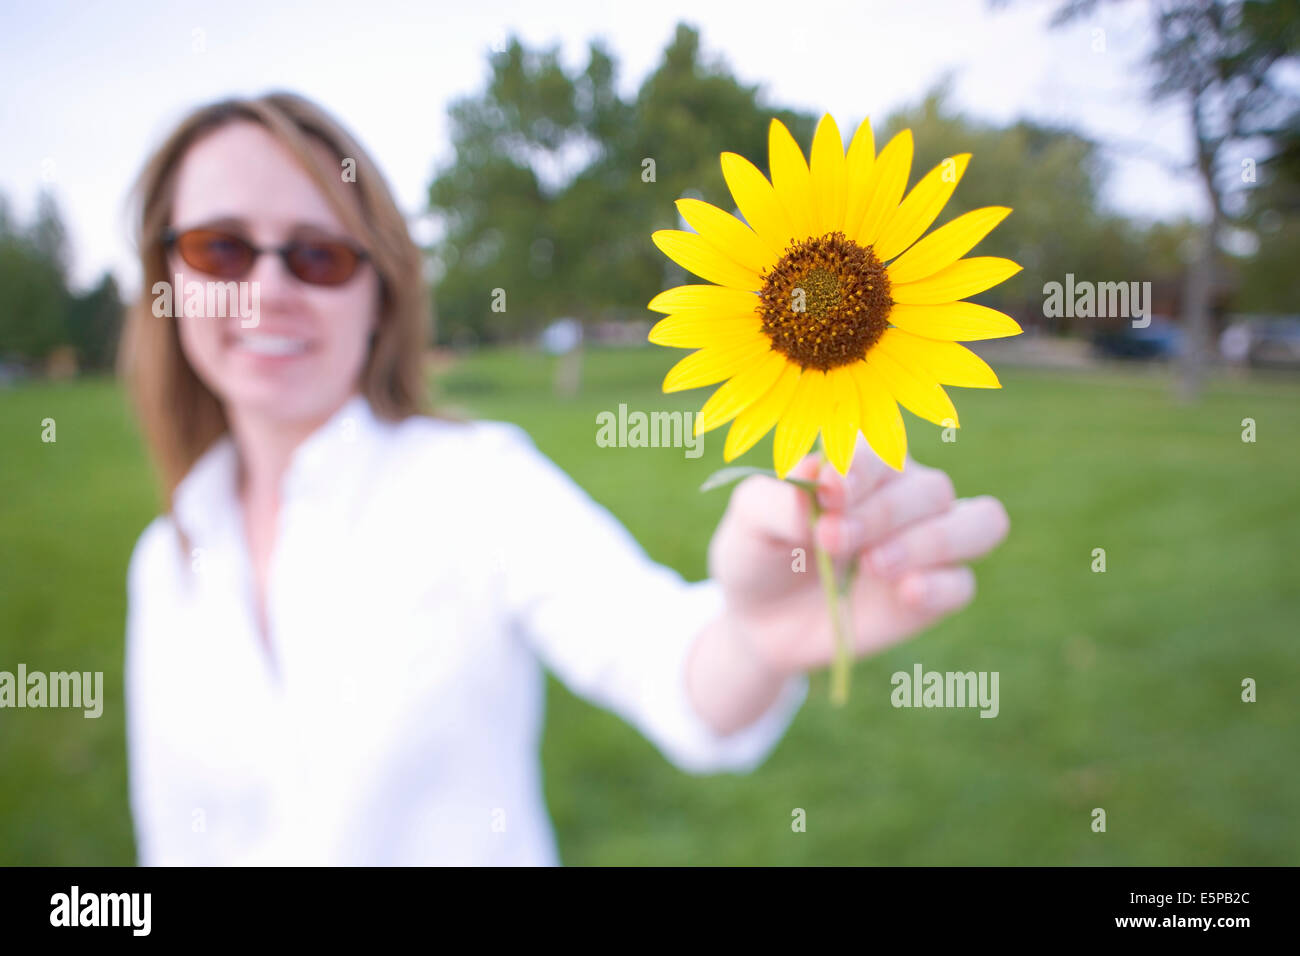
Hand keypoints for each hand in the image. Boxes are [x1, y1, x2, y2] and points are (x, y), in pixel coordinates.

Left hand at [707, 435, 1009, 678]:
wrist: (760, 621)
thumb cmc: (759, 554)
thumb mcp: (749, 522)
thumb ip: (778, 498)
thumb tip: (818, 482)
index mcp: (862, 464)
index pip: (881, 451)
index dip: (862, 468)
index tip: (829, 493)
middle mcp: (905, 494)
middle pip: (930, 487)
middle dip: (882, 514)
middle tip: (831, 541)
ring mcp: (928, 543)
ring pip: (978, 522)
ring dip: (930, 541)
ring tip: (874, 564)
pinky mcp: (936, 594)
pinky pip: (964, 582)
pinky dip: (941, 584)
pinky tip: (904, 592)